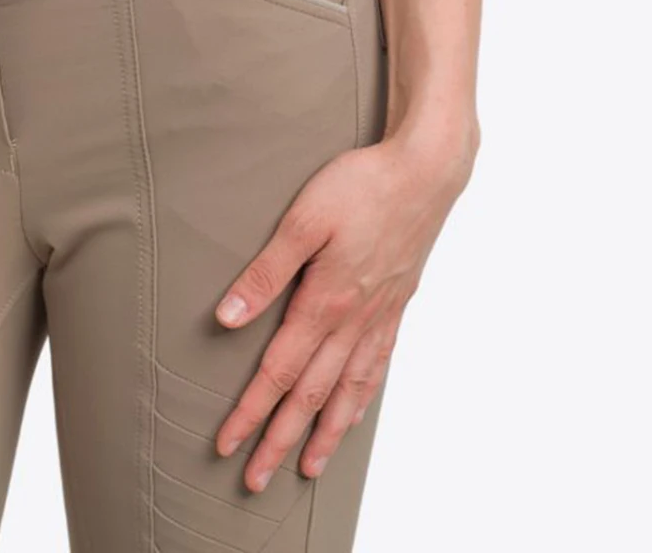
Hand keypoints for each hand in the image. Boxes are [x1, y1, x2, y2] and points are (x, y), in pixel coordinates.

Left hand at [212, 129, 470, 492]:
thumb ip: (266, 271)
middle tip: (255, 480)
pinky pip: (377, 368)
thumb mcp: (303, 218)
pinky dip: (361, 400)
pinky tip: (353, 412)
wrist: (425, 171)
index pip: (280, 372)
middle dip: (280, 439)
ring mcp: (380, 318)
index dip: (251, 411)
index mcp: (326, 301)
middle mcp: (354, 320)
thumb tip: (228, 318)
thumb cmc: (361, 185)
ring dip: (324, 434)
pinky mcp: (397, 307)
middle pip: (311, 395)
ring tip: (306, 467)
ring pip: (348, 391)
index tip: (227, 443)